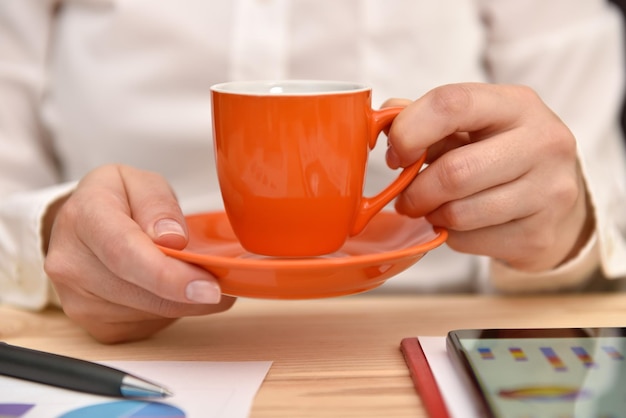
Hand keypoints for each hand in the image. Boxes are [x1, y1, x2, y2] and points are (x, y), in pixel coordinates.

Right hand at [44, 164, 234, 342]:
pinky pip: (148, 325)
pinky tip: (170, 288)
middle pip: (143, 292)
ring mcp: (78, 301)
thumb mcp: (140, 181)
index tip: (209, 288)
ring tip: (194, 275)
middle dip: (191, 291)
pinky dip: (170, 309)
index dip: (170, 276)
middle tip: (222, 281)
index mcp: (83, 217)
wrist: (82, 226)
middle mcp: (72, 264)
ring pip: (152, 313)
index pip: (125, 254)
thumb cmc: (115, 200)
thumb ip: (158, 204)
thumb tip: (173, 238)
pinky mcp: (96, 326)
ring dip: (184, 300)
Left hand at [385, 83, 593, 271]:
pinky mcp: (540, 234)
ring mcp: (549, 191)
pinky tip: (461, 224)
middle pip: (454, 172)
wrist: (554, 200)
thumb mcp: (471, 125)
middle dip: (416, 190)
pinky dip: (452, 236)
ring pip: (460, 213)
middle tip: (406, 198)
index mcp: (518, 104)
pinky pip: (470, 241)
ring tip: (433, 209)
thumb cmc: (499, 154)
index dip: (409, 131)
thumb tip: (386, 119)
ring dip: (432, 215)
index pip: (452, 104)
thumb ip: (428, 119)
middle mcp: (543, 142)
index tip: (396, 155)